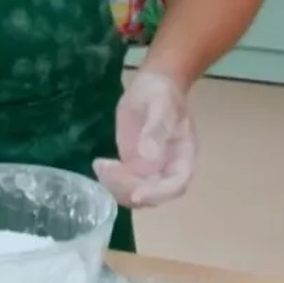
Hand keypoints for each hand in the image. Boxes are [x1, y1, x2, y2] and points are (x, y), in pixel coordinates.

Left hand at [93, 71, 194, 207]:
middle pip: (154, 195)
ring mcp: (151, 171)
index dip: (158, 193)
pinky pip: (124, 185)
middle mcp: (169, 169)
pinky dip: (110, 182)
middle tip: (108, 170)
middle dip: (130, 190)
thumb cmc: (161, 93)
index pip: (177, 184)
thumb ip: (156, 129)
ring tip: (101, 165)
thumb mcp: (160, 104)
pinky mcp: (134, 169)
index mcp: (183, 156)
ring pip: (137, 194)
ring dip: (117, 188)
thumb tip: (148, 156)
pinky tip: (100, 165)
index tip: (136, 193)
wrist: (151, 87)